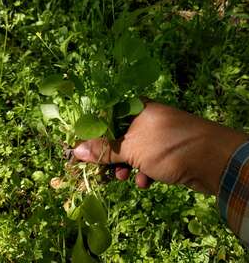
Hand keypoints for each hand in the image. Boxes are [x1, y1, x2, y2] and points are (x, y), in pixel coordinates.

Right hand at [73, 102, 246, 194]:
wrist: (214, 160)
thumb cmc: (168, 146)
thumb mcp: (131, 149)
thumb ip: (104, 149)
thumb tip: (76, 150)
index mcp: (137, 109)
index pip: (106, 118)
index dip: (93, 135)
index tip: (82, 150)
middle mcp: (146, 119)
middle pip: (118, 137)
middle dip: (110, 155)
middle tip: (100, 170)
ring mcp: (158, 136)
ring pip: (132, 151)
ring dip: (126, 166)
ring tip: (123, 178)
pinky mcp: (167, 151)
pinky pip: (147, 160)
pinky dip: (144, 171)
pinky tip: (146, 182)